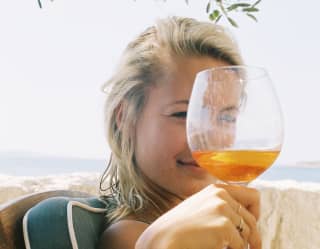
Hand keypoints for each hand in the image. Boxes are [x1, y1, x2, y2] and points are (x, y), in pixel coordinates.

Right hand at [135, 184, 260, 248]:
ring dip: (241, 245)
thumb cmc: (179, 227)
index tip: (250, 226)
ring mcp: (222, 209)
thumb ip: (221, 206)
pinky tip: (217, 248)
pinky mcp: (224, 226)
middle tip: (253, 248)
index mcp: (216, 189)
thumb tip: (248, 219)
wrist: (163, 238)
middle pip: (252, 219)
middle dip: (253, 235)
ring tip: (224, 247)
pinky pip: (240, 245)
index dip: (255, 213)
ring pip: (248, 233)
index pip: (253, 196)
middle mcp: (221, 195)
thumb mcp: (201, 207)